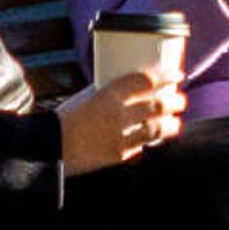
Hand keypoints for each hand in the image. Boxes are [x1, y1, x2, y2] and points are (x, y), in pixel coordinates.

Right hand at [59, 52, 183, 174]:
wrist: (49, 147)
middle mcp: (118, 114)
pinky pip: (142, 145)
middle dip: (175, 102)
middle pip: (159, 105)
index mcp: (109, 93)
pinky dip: (150, 140)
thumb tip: (126, 88)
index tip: (178, 74)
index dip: (167, 76)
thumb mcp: (86, 96)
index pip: (147, 80)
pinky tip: (154, 138)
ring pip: (157, 128)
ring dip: (170, 124)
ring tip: (174, 122)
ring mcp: (120, 136)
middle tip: (179, 100)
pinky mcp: (118, 155)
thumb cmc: (64, 118)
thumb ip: (108, 92)